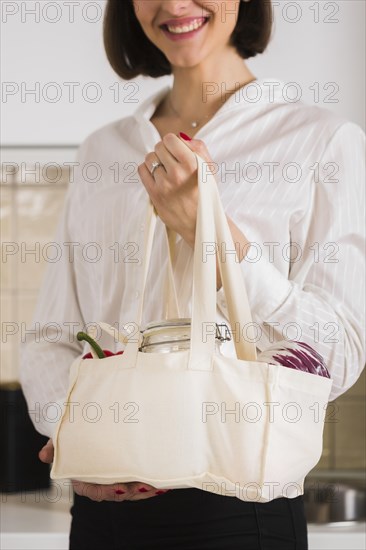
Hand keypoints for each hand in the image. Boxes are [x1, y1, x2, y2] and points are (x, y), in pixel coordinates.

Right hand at [39, 439, 169, 501]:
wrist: (84, 424)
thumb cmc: (74, 434)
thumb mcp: (62, 438)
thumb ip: (54, 446)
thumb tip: (44, 455)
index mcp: (84, 478)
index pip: (95, 490)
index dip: (108, 492)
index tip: (120, 488)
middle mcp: (101, 480)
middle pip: (118, 492)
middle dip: (134, 492)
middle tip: (147, 485)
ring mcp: (116, 476)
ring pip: (132, 489)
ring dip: (147, 488)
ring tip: (161, 484)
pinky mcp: (129, 470)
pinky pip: (140, 479)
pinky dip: (152, 481)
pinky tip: (165, 480)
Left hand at [138, 133, 212, 246]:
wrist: (199, 221)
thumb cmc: (205, 193)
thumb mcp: (209, 168)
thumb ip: (198, 147)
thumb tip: (181, 136)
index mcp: (193, 164)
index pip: (170, 139)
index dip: (172, 143)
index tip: (175, 150)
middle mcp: (178, 174)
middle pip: (158, 147)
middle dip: (164, 152)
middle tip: (171, 162)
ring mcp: (165, 185)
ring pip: (149, 158)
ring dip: (156, 161)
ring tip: (165, 171)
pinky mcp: (155, 194)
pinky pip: (142, 170)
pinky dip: (147, 170)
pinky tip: (157, 176)